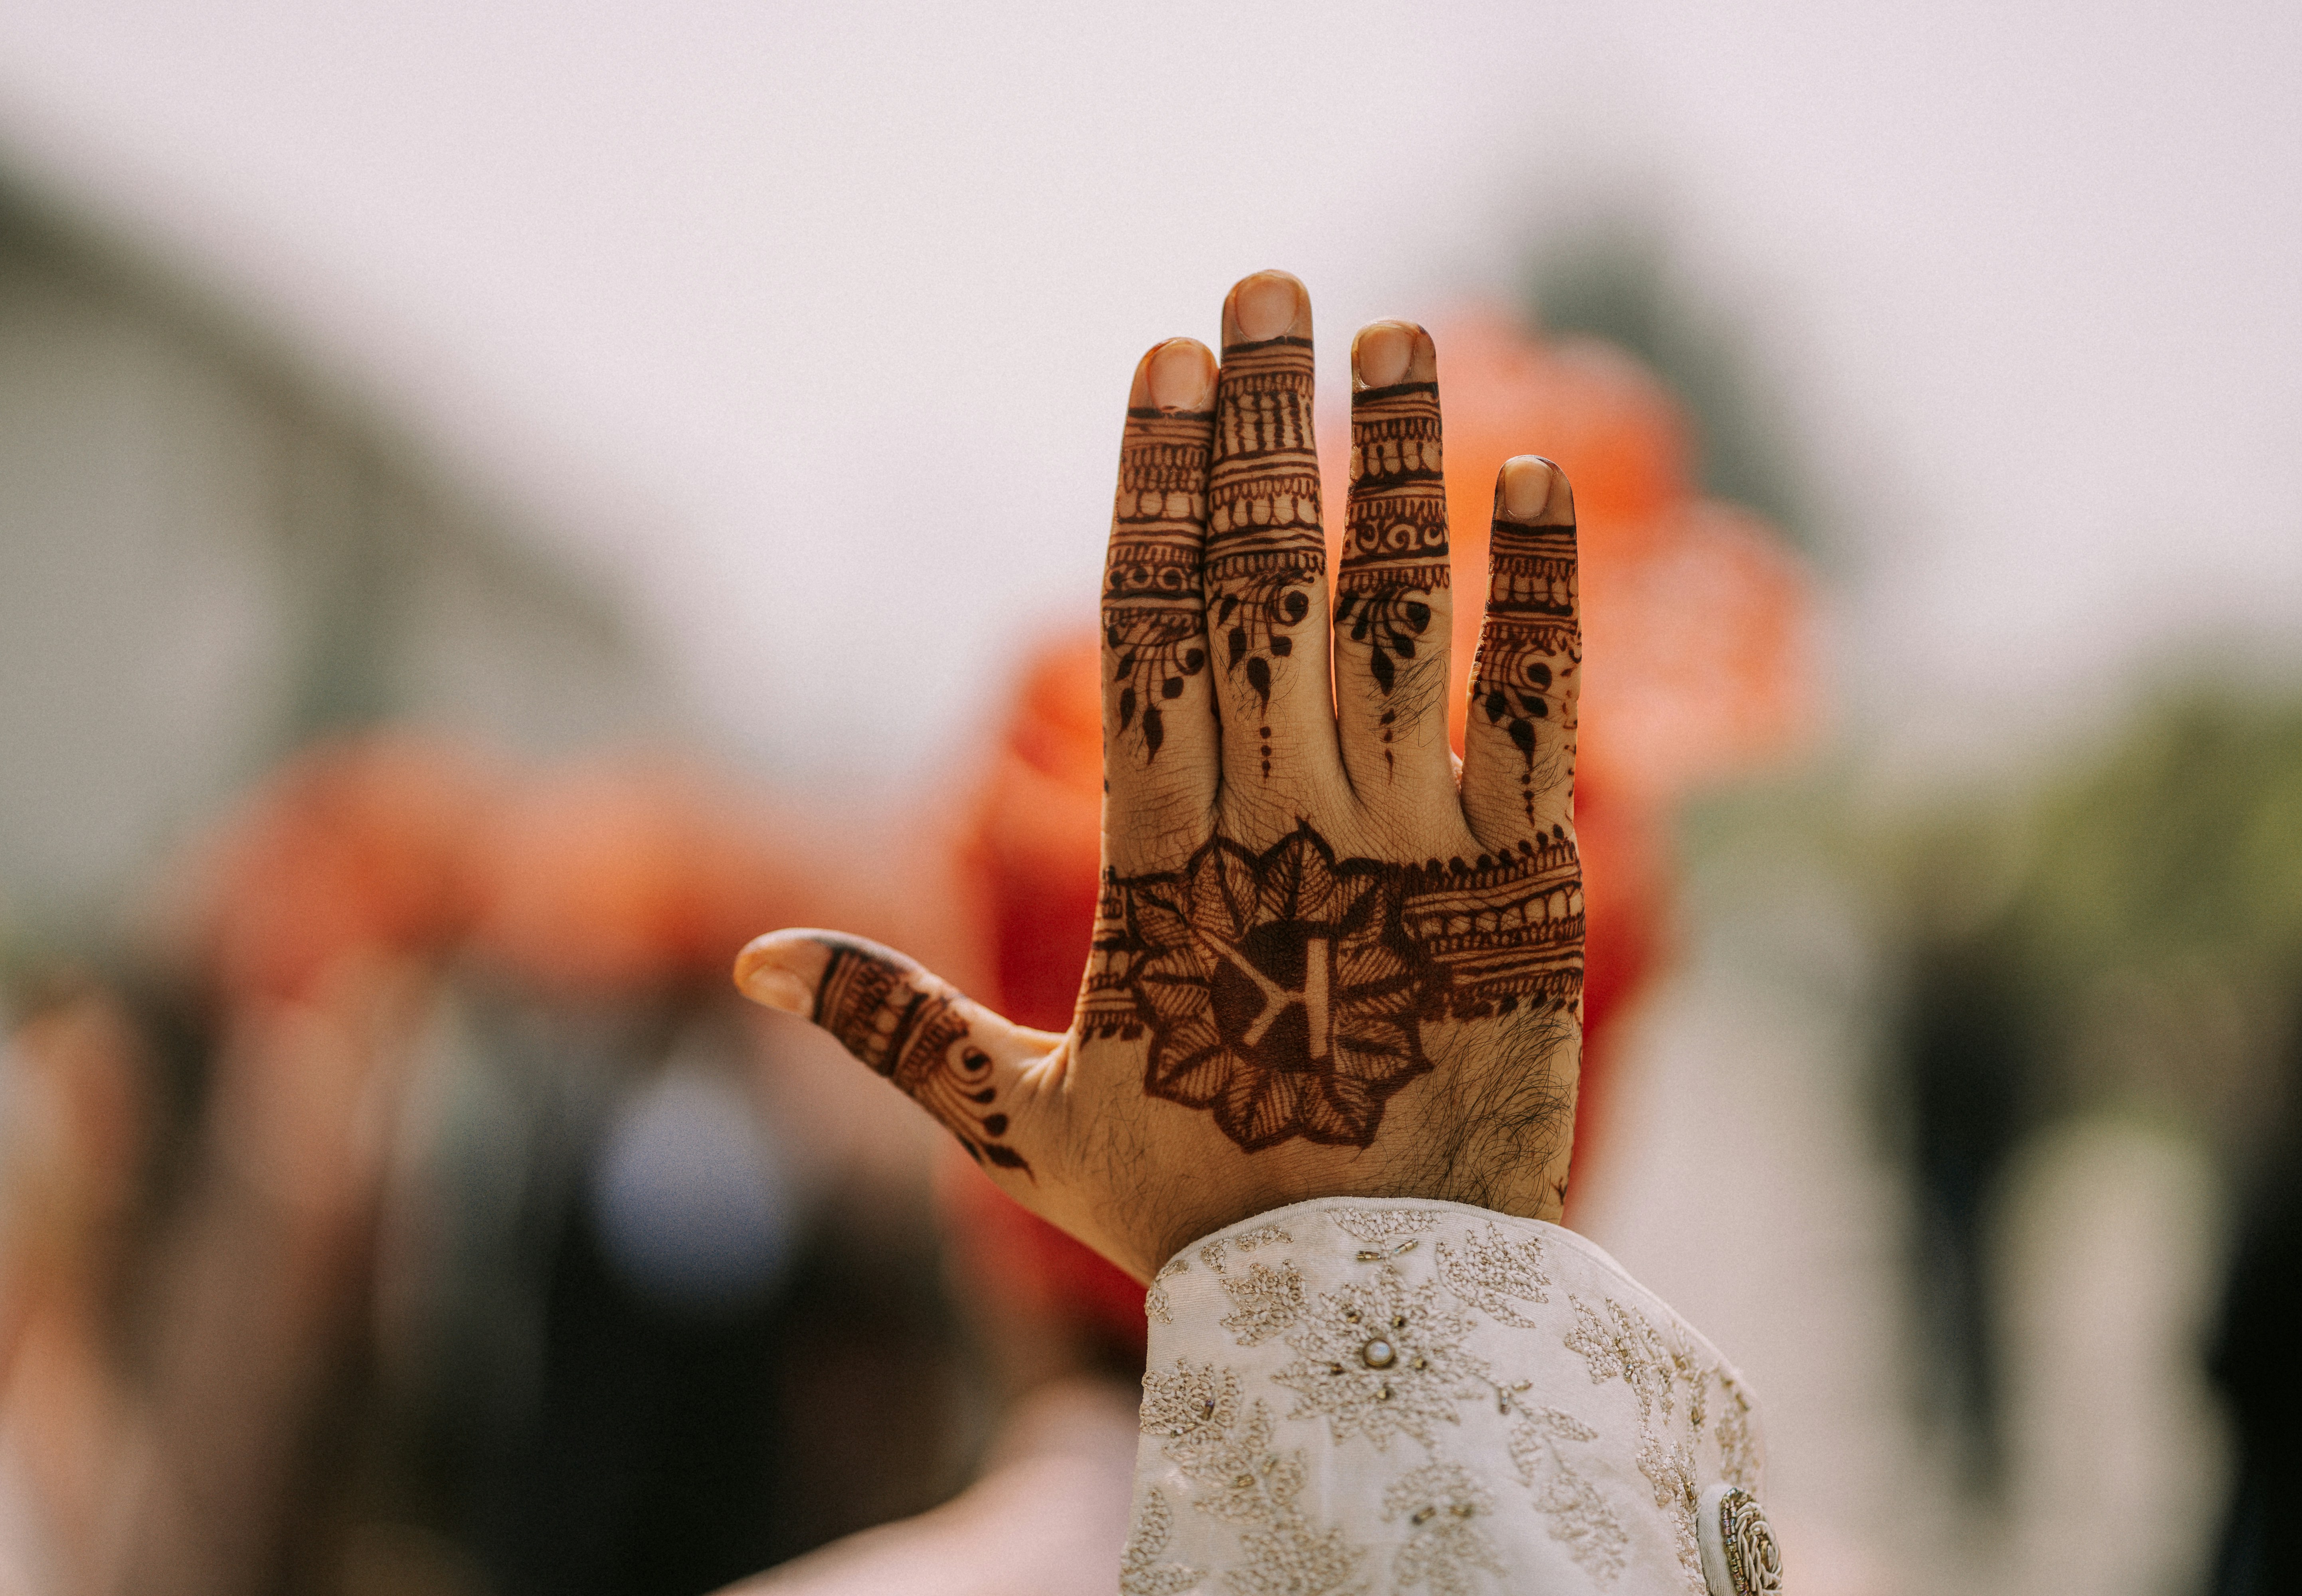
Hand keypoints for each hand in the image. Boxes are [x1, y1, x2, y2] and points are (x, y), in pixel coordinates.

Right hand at [738, 270, 1585, 1279]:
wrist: (1380, 1314)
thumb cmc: (1194, 1211)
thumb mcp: (1024, 1121)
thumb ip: (893, 1025)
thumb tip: (749, 958)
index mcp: (1160, 859)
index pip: (1148, 624)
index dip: (1154, 479)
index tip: (1163, 360)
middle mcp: (1281, 821)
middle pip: (1262, 579)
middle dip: (1260, 423)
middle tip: (1265, 287)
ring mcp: (1410, 843)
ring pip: (1399, 611)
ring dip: (1391, 463)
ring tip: (1392, 334)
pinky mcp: (1525, 880)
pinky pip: (1538, 704)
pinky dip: (1541, 588)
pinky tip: (1533, 476)